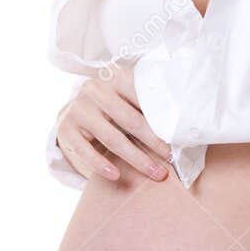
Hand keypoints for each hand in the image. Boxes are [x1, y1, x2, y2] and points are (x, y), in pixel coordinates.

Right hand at [56, 64, 174, 182]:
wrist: (76, 113)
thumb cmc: (114, 108)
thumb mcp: (129, 99)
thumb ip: (148, 104)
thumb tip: (183, 126)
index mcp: (114, 76)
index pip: (142, 95)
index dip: (162, 116)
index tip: (179, 135)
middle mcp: (94, 89)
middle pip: (130, 120)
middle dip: (154, 142)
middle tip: (171, 158)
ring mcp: (78, 109)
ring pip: (112, 138)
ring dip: (137, 159)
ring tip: (155, 173)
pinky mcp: (66, 129)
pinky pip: (86, 151)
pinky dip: (102, 165)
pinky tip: (116, 175)